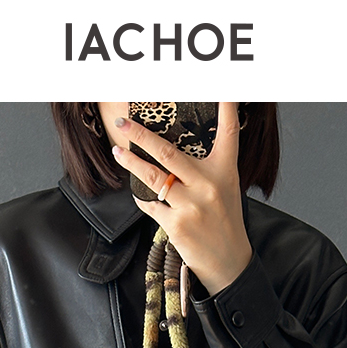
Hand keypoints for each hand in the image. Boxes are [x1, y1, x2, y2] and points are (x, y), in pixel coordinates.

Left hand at [109, 102, 252, 296]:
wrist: (229, 262)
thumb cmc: (224, 221)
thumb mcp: (225, 187)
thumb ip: (206, 167)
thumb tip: (175, 150)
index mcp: (224, 171)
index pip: (227, 132)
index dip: (226, 106)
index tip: (222, 86)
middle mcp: (208, 185)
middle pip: (168, 152)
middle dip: (140, 135)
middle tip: (123, 123)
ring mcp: (191, 205)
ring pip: (152, 177)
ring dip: (130, 163)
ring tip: (118, 151)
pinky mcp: (176, 225)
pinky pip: (149, 204)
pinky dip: (140, 196)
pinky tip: (136, 190)